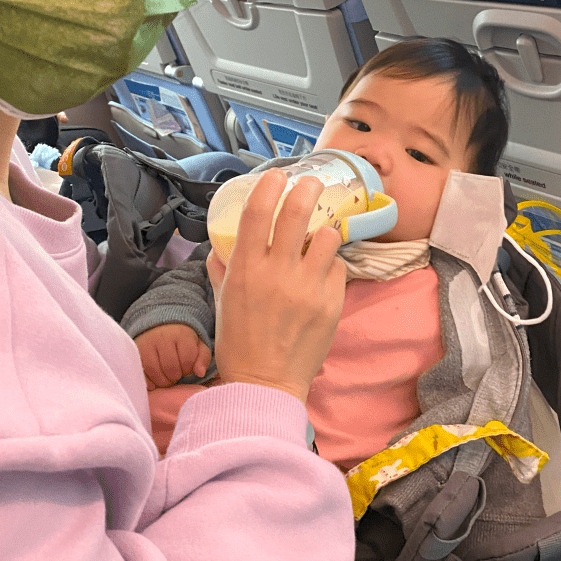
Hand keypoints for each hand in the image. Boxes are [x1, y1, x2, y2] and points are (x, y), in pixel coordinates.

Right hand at [134, 323, 211, 390]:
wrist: (159, 327)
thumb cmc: (182, 340)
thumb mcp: (197, 346)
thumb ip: (203, 358)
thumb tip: (200, 373)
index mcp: (181, 335)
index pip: (187, 360)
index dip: (188, 369)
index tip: (186, 366)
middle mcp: (162, 338)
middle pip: (171, 368)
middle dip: (176, 376)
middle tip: (176, 373)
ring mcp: (147, 345)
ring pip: (155, 372)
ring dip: (163, 381)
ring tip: (167, 376)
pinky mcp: (136, 353)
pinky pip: (142, 374)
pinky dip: (150, 382)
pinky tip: (155, 381)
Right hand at [206, 168, 345, 402]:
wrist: (265, 384)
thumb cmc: (238, 342)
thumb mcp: (223, 301)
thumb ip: (223, 268)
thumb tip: (222, 245)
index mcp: (245, 269)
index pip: (257, 212)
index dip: (268, 186)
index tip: (276, 176)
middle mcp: (276, 273)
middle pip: (297, 212)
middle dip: (307, 189)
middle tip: (311, 183)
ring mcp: (306, 288)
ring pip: (327, 237)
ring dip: (324, 231)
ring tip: (320, 236)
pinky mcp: (331, 303)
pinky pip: (338, 268)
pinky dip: (331, 265)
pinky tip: (323, 273)